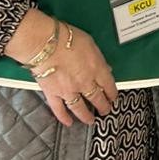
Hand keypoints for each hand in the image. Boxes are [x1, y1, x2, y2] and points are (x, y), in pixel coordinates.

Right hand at [5, 9, 116, 127]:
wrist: (44, 43)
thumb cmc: (66, 37)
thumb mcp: (90, 43)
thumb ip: (98, 58)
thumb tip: (105, 68)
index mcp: (96, 69)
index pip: (109, 85)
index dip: (112, 93)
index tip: (114, 98)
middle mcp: (85, 82)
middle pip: (97, 98)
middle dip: (103, 106)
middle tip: (105, 110)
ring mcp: (68, 90)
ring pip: (80, 108)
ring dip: (86, 116)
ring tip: (90, 121)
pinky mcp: (52, 93)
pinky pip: (59, 109)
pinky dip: (63, 117)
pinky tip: (68, 122)